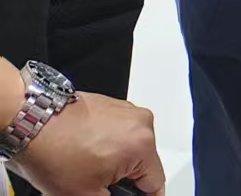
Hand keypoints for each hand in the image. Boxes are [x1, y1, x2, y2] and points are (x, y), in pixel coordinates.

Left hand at [11, 90, 165, 194]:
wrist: (33, 122)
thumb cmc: (55, 151)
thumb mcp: (85, 195)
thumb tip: (118, 195)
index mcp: (143, 145)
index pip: (156, 183)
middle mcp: (142, 122)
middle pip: (144, 163)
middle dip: (124, 179)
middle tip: (98, 186)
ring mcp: (127, 111)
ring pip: (130, 147)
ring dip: (116, 160)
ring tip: (87, 166)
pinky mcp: (113, 105)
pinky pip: (119, 132)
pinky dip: (107, 144)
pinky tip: (84, 152)